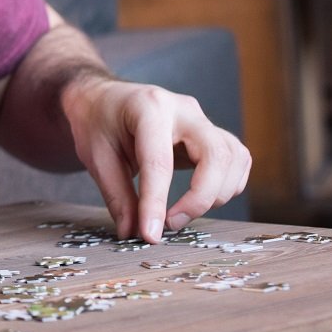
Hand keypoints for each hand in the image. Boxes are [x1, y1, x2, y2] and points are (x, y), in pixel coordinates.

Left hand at [61, 76, 251, 241]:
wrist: (103, 97)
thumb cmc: (98, 121)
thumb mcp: (95, 156)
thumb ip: (117, 195)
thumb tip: (133, 233)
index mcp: (148, 107)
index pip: (160, 161)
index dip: (157, 202)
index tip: (151, 234)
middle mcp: (183, 109)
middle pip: (216, 155)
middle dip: (201, 198)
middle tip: (170, 224)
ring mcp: (201, 119)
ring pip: (234, 158)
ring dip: (217, 194)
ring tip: (181, 212)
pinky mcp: (211, 132)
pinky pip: (236, 160)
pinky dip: (227, 185)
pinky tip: (202, 198)